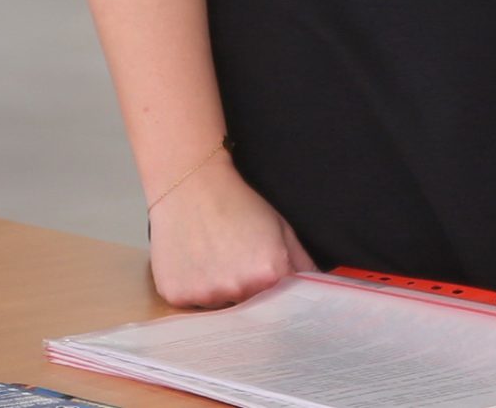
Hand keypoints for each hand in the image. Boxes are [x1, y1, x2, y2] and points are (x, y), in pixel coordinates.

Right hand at [148, 160, 315, 306]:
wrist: (190, 185)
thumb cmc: (237, 203)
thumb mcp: (281, 227)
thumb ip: (304, 264)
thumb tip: (318, 290)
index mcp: (269, 274)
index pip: (281, 305)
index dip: (274, 294)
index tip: (266, 280)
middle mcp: (238, 289)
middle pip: (249, 310)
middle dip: (248, 294)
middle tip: (236, 262)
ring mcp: (205, 295)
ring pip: (219, 308)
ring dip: (219, 292)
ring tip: (213, 258)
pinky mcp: (176, 295)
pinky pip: (191, 305)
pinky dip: (194, 289)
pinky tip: (194, 263)